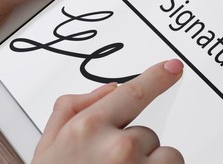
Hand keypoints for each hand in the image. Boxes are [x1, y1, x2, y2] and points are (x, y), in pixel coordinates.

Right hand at [32, 59, 184, 163]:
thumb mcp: (50, 142)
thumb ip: (75, 106)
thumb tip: (109, 89)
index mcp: (89, 128)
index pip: (133, 92)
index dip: (157, 77)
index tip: (173, 68)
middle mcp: (118, 148)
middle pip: (149, 133)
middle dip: (134, 147)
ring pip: (167, 156)